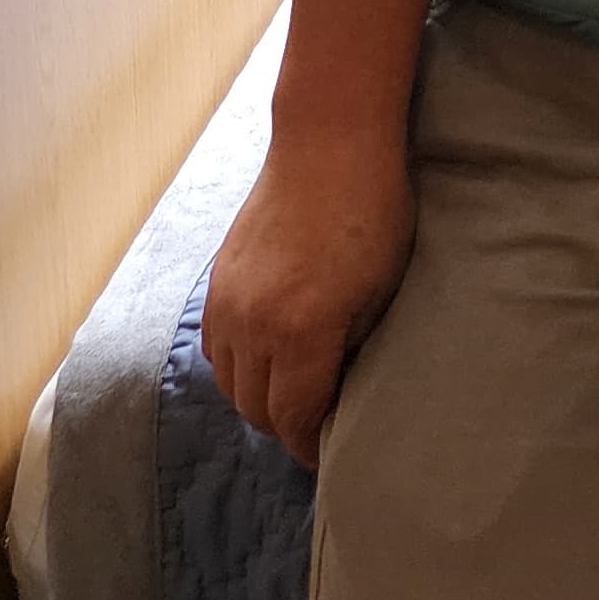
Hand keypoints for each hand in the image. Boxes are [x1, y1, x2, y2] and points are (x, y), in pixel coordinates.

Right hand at [200, 131, 418, 466]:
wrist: (328, 145)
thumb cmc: (373, 212)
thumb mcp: (383, 289)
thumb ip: (355, 348)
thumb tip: (342, 389)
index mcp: (302, 332)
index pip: (296, 417)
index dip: (312, 444)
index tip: (329, 454)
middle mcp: (254, 326)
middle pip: (257, 409)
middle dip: (287, 428)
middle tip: (316, 430)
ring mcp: (228, 304)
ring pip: (230, 384)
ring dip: (258, 400)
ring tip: (292, 400)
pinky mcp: (216, 284)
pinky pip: (216, 350)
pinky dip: (237, 369)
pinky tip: (265, 363)